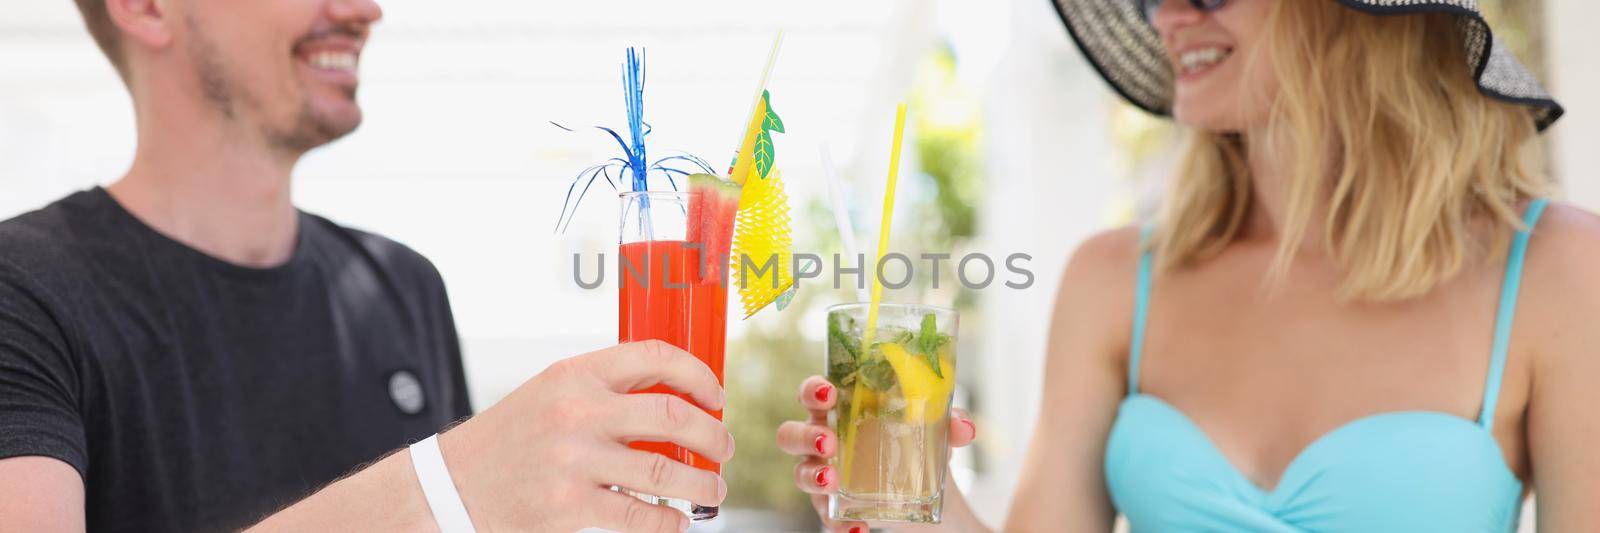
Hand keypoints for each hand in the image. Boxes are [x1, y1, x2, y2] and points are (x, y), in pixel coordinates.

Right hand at [440, 340, 732, 532]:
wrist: (453, 485)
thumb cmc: (512, 437)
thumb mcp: (552, 392)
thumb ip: (605, 388)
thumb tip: (677, 398)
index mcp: (576, 373)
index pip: (655, 356)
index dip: (698, 375)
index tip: (715, 395)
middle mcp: (577, 410)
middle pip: (672, 415)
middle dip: (713, 434)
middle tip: (724, 447)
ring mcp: (574, 460)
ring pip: (665, 471)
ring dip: (703, 483)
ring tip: (714, 489)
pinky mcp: (569, 505)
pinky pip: (639, 516)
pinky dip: (669, 521)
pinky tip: (676, 520)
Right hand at [776, 376, 975, 532]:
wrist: (929, 492)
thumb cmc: (918, 444)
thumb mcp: (938, 432)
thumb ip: (950, 423)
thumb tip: (964, 427)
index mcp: (842, 411)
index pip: (813, 394)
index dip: (812, 390)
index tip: (828, 392)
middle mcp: (825, 440)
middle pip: (791, 434)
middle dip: (804, 436)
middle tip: (830, 443)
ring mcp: (825, 475)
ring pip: (799, 474)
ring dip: (812, 477)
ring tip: (833, 482)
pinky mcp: (835, 507)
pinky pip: (826, 517)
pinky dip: (840, 524)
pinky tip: (860, 528)